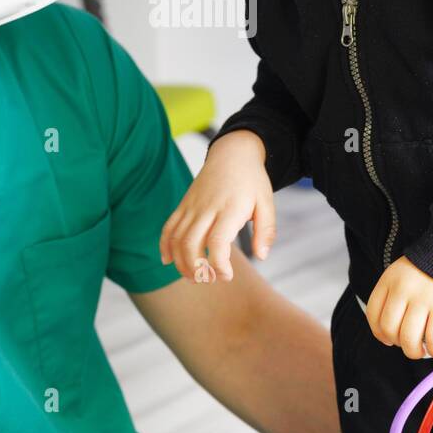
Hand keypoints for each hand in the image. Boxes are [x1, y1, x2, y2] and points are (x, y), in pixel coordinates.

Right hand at [159, 130, 275, 281]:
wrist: (232, 153)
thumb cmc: (252, 181)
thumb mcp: (267, 203)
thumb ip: (266, 231)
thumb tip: (262, 256)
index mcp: (230, 209)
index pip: (217, 241)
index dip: (218, 264)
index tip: (226, 276)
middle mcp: (207, 208)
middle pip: (190, 243)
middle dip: (196, 269)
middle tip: (209, 279)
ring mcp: (192, 206)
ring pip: (177, 238)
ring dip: (181, 263)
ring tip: (193, 276)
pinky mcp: (184, 205)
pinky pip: (168, 227)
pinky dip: (165, 246)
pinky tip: (169, 261)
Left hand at [365, 257, 432, 359]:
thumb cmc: (426, 271)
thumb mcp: (400, 275)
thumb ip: (391, 298)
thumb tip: (387, 336)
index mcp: (389, 280)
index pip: (373, 313)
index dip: (379, 333)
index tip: (388, 339)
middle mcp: (403, 290)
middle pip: (389, 329)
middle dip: (397, 343)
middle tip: (408, 344)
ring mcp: (423, 299)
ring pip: (409, 338)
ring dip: (413, 352)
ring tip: (421, 350)